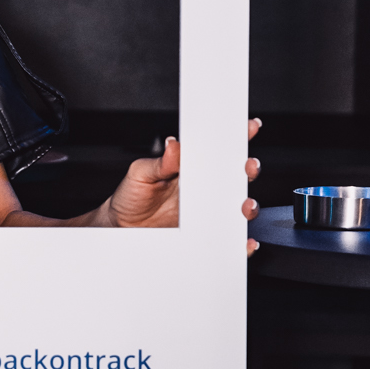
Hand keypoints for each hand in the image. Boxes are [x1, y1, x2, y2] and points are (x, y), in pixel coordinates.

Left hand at [104, 119, 262, 249]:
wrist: (121, 227)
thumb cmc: (131, 196)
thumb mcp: (140, 173)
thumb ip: (160, 162)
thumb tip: (174, 145)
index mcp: (190, 167)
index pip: (217, 149)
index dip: (236, 137)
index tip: (248, 128)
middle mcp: (203, 188)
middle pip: (235, 176)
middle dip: (248, 169)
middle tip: (248, 167)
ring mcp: (206, 211)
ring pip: (236, 207)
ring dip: (248, 205)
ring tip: (245, 205)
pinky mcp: (205, 233)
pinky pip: (228, 238)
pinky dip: (240, 241)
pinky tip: (244, 241)